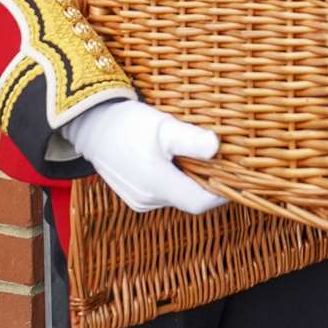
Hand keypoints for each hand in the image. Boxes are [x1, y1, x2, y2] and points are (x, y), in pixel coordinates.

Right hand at [62, 100, 225, 213]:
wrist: (91, 125)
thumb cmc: (128, 124)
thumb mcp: (163, 126)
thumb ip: (190, 139)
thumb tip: (217, 147)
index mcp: (158, 185)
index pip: (200, 203)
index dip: (222, 193)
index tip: (236, 176)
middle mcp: (149, 199)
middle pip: (190, 199)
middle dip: (207, 182)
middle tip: (219, 158)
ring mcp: (140, 200)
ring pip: (177, 194)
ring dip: (189, 178)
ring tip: (194, 153)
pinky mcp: (134, 195)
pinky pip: (163, 191)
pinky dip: (174, 178)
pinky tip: (173, 158)